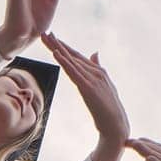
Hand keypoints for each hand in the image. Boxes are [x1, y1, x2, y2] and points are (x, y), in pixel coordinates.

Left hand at [42, 32, 129, 160]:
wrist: (116, 127)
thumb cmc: (109, 110)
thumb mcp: (104, 87)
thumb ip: (98, 69)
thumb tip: (95, 53)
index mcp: (98, 72)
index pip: (77, 56)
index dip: (64, 46)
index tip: (52, 37)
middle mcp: (96, 72)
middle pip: (73, 55)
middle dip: (58, 44)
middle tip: (44, 33)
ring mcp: (93, 79)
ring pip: (72, 61)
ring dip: (58, 48)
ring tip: (47, 38)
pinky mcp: (89, 88)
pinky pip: (74, 73)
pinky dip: (65, 62)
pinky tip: (56, 54)